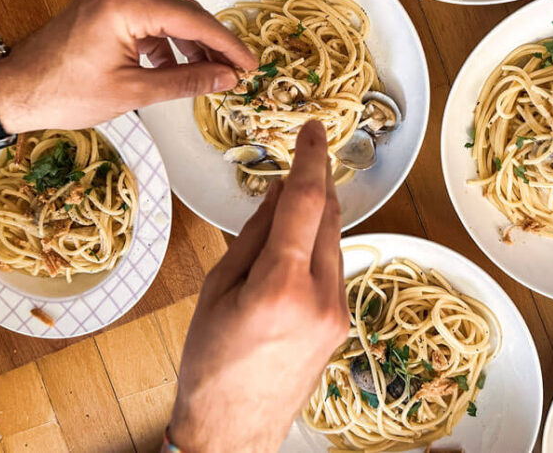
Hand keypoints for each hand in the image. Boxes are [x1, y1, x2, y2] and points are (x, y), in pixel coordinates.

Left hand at [0, 0, 256, 132]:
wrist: (14, 90)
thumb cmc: (64, 93)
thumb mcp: (133, 92)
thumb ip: (186, 81)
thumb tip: (227, 79)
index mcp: (124, 5)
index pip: (191, 19)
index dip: (226, 43)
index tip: (250, 64)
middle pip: (182, 11)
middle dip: (213, 42)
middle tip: (237, 71)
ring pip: (167, 15)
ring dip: (191, 43)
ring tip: (211, 74)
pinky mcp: (104, 8)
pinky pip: (147, 19)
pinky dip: (167, 42)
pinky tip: (175, 68)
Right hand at [168, 121, 347, 452]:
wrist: (234, 429)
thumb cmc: (210, 363)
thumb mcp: (219, 288)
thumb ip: (255, 234)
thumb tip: (278, 191)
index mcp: (282, 285)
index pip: (306, 202)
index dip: (312, 158)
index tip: (315, 130)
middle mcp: (321, 297)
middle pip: (329, 217)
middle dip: (316, 184)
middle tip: (301, 158)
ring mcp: (337, 314)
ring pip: (334, 242)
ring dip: (314, 218)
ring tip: (282, 216)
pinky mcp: (342, 324)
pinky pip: (334, 269)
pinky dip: (316, 249)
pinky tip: (291, 252)